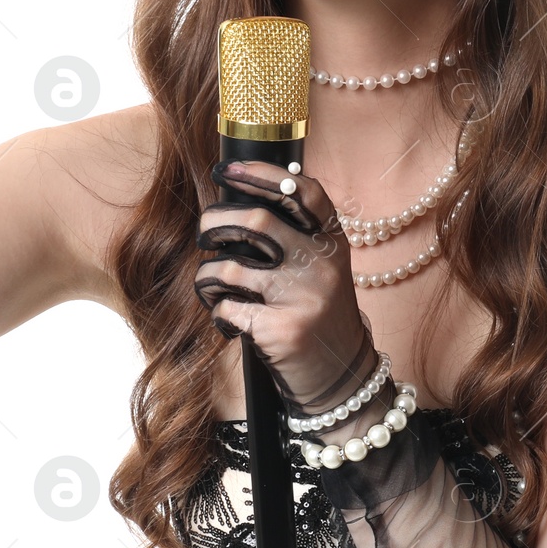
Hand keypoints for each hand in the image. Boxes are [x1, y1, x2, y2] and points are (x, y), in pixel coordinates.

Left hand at [193, 158, 378, 414]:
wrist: (342, 378)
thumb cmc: (318, 316)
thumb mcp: (321, 270)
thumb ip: (294, 237)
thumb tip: (238, 198)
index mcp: (332, 242)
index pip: (301, 191)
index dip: (261, 173)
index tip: (227, 169)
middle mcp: (322, 264)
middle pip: (256, 222)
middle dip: (214, 222)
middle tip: (205, 233)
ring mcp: (303, 297)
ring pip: (229, 267)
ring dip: (206, 276)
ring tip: (212, 286)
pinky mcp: (282, 329)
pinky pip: (226, 308)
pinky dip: (217, 312)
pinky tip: (228, 321)